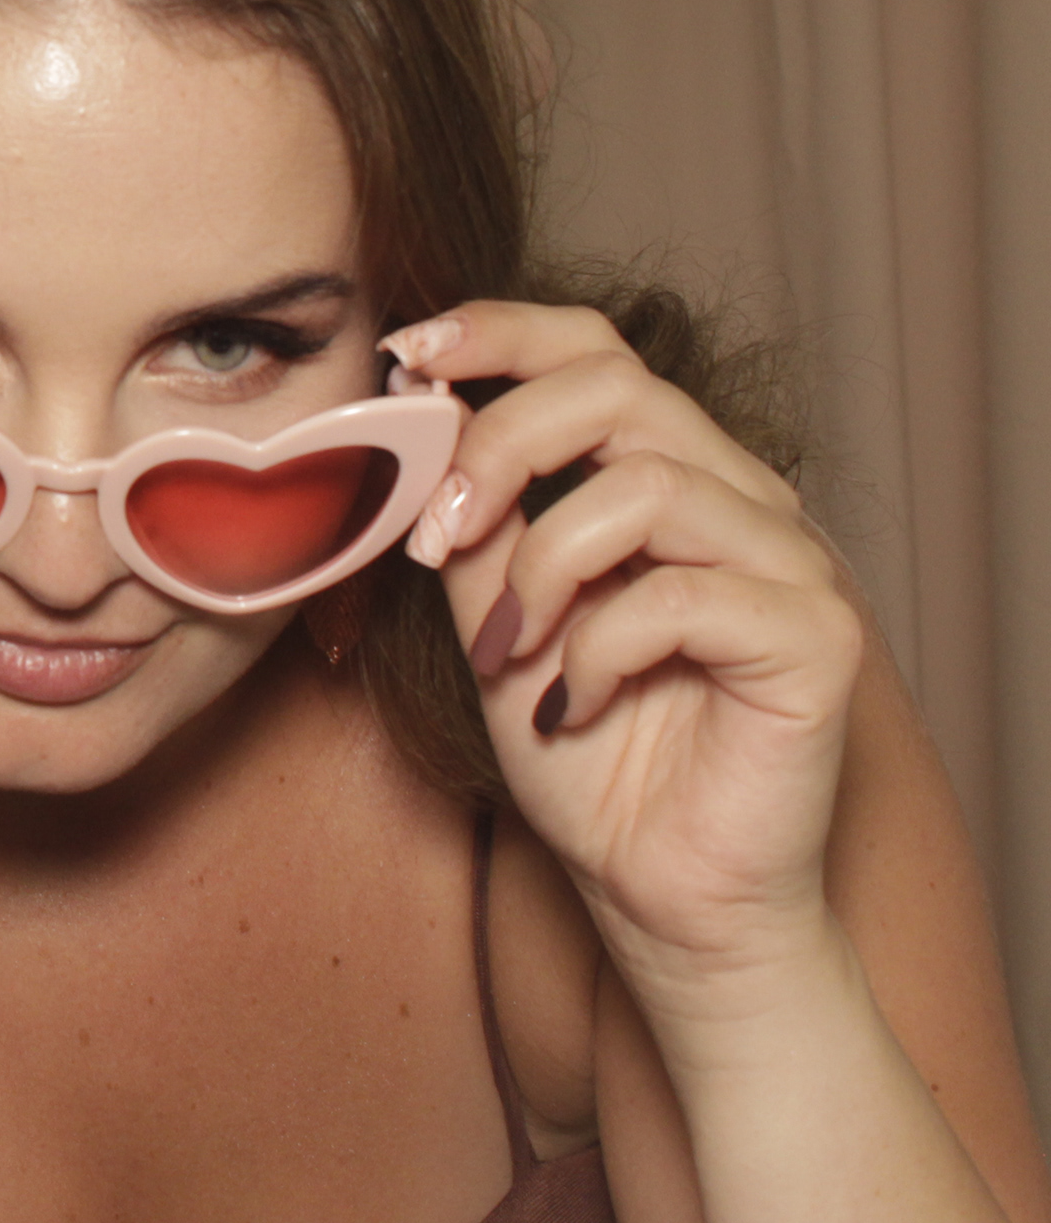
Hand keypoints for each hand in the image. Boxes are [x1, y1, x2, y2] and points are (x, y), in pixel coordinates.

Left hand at [394, 302, 859, 1018]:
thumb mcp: (493, 607)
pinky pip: (680, 595)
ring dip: (541, 568)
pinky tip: (572, 705)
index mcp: (670, 473)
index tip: (402, 356)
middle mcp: (741, 498)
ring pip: (643, 486)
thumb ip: (474, 511)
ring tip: (509, 652)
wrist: (655, 889)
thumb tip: (418, 404)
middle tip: (436, 538)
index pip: (596, 349)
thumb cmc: (580, 749)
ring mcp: (792, 562)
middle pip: (617, 388)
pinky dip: (597, 650)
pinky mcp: (818, 636)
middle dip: (497, 449)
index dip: (498, 333)